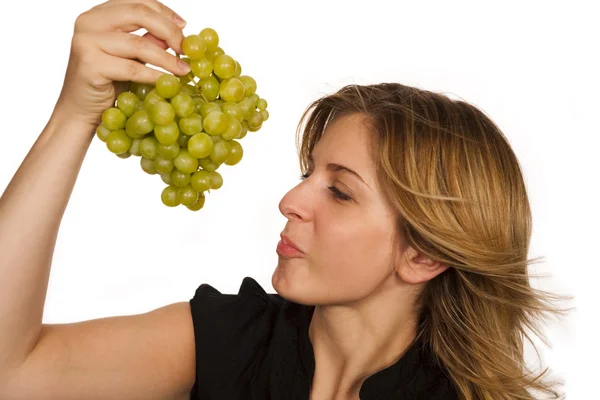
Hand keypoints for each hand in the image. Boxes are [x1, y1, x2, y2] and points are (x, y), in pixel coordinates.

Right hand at [54, 0, 190, 127]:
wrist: (81, 110)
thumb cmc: (107, 82)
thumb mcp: (131, 57)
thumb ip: (148, 41)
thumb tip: (178, 33)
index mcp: (99, 14)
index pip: (137, 1)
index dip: (164, 12)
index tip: (184, 27)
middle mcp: (89, 22)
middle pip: (139, 14)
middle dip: (169, 31)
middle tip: (185, 48)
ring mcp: (86, 42)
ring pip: (138, 44)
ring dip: (167, 58)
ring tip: (184, 70)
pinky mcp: (90, 64)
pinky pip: (132, 68)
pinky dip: (155, 76)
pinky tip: (168, 83)